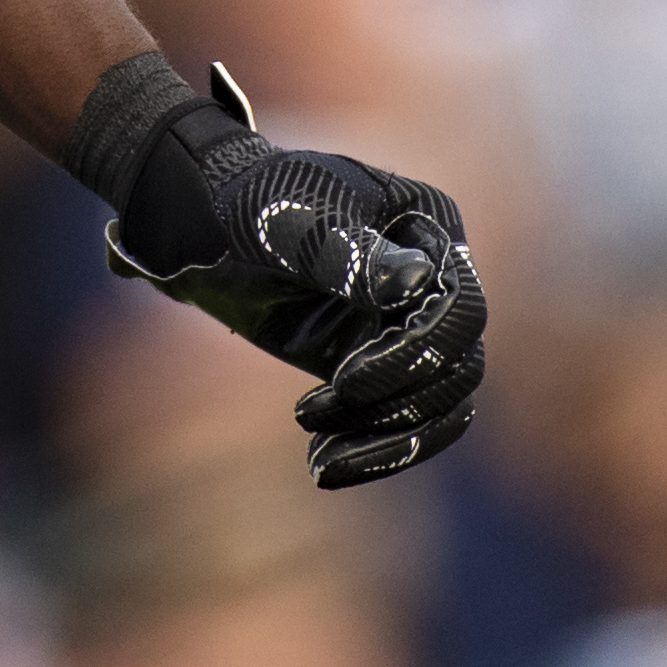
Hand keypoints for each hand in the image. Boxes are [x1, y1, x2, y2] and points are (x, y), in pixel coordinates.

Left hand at [73, 55, 489, 489]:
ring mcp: (408, 324)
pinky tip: (321, 458)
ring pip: (438, 405)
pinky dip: (374, 447)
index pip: (459, 309)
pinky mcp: (379, 362)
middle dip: (398, 408)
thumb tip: (416, 282)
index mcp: (429, 228)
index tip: (348, 381)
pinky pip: (402, 417)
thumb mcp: (292, 221)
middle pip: (458, 367)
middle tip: (318, 419)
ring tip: (320, 464)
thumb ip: (348, 253)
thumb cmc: (250, 202)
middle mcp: (434, 279)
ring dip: (389, 443)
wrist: (206, 223)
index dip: (416, 354)